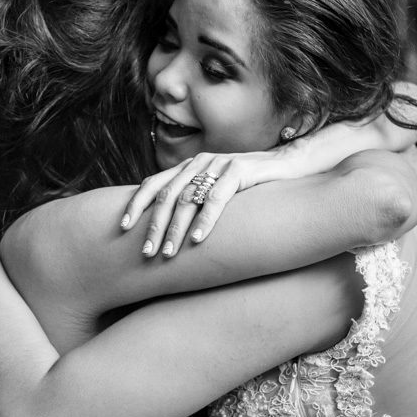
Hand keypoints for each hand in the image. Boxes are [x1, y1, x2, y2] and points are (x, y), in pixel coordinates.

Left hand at [120, 150, 296, 257]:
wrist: (293, 165)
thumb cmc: (252, 186)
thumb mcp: (217, 190)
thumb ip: (195, 200)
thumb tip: (168, 228)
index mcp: (189, 167)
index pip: (153, 184)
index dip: (136, 205)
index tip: (123, 228)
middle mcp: (199, 162)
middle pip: (166, 195)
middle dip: (153, 226)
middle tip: (146, 254)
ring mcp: (219, 164)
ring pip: (188, 198)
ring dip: (175, 229)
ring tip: (167, 254)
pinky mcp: (241, 170)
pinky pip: (217, 198)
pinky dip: (205, 220)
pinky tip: (198, 240)